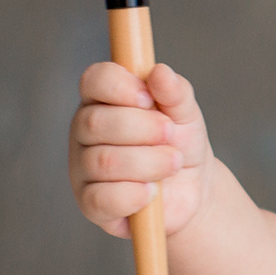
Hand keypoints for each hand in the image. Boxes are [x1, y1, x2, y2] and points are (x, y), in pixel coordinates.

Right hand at [67, 61, 214, 239]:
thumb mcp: (186, 113)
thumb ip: (175, 91)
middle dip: (142, 128)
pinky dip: (135, 194)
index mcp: (103, 99)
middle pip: (94, 122)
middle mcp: (84, 131)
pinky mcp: (89, 203)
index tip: (149, 99)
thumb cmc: (181, 142)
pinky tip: (152, 192)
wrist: (193, 188)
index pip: (94, 80)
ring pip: (103, 162)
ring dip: (149, 162)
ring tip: (173, 163)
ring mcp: (82, 168)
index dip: (120, 86)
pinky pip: (102, 199)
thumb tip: (159, 72)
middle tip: (170, 134)